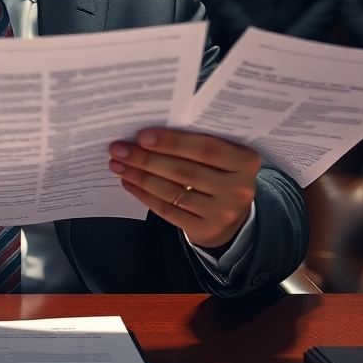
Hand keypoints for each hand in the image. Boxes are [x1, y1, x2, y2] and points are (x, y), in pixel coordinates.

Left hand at [109, 129, 259, 247]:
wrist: (234, 216)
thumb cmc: (221, 174)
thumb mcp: (224, 157)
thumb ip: (198, 143)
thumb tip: (149, 132)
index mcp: (245, 161)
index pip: (206, 149)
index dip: (172, 142)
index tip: (142, 136)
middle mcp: (238, 189)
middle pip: (184, 171)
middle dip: (146, 159)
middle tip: (118, 149)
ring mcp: (222, 212)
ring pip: (172, 191)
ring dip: (140, 176)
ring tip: (117, 164)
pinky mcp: (205, 229)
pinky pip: (168, 210)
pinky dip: (144, 195)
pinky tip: (128, 182)